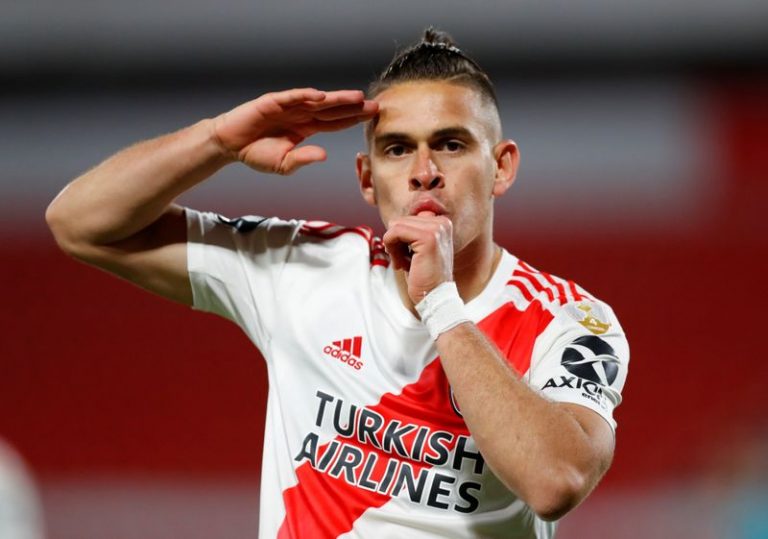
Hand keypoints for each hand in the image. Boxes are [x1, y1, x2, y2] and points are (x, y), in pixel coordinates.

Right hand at [212, 88, 377, 174]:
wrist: (229, 145)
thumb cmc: (256, 153)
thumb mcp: (283, 164)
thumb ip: (303, 159)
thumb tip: (324, 155)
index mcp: (306, 128)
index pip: (334, 122)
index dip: (352, 119)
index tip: (372, 118)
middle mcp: (301, 114)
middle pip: (332, 109)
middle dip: (353, 107)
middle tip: (375, 106)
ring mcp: (288, 106)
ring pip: (317, 101)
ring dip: (337, 99)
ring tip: (357, 98)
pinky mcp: (272, 102)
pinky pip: (292, 98)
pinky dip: (306, 96)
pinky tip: (322, 96)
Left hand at [383, 212, 453, 303]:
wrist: (435, 297)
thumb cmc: (424, 275)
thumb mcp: (418, 249)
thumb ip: (412, 232)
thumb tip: (393, 221)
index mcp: (442, 223)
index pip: (408, 219)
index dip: (401, 238)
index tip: (405, 255)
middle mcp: (442, 223)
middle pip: (401, 221)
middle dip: (396, 242)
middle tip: (403, 261)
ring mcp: (437, 229)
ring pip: (396, 225)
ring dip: (393, 246)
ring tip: (403, 263)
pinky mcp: (428, 237)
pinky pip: (395, 232)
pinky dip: (391, 248)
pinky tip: (401, 263)